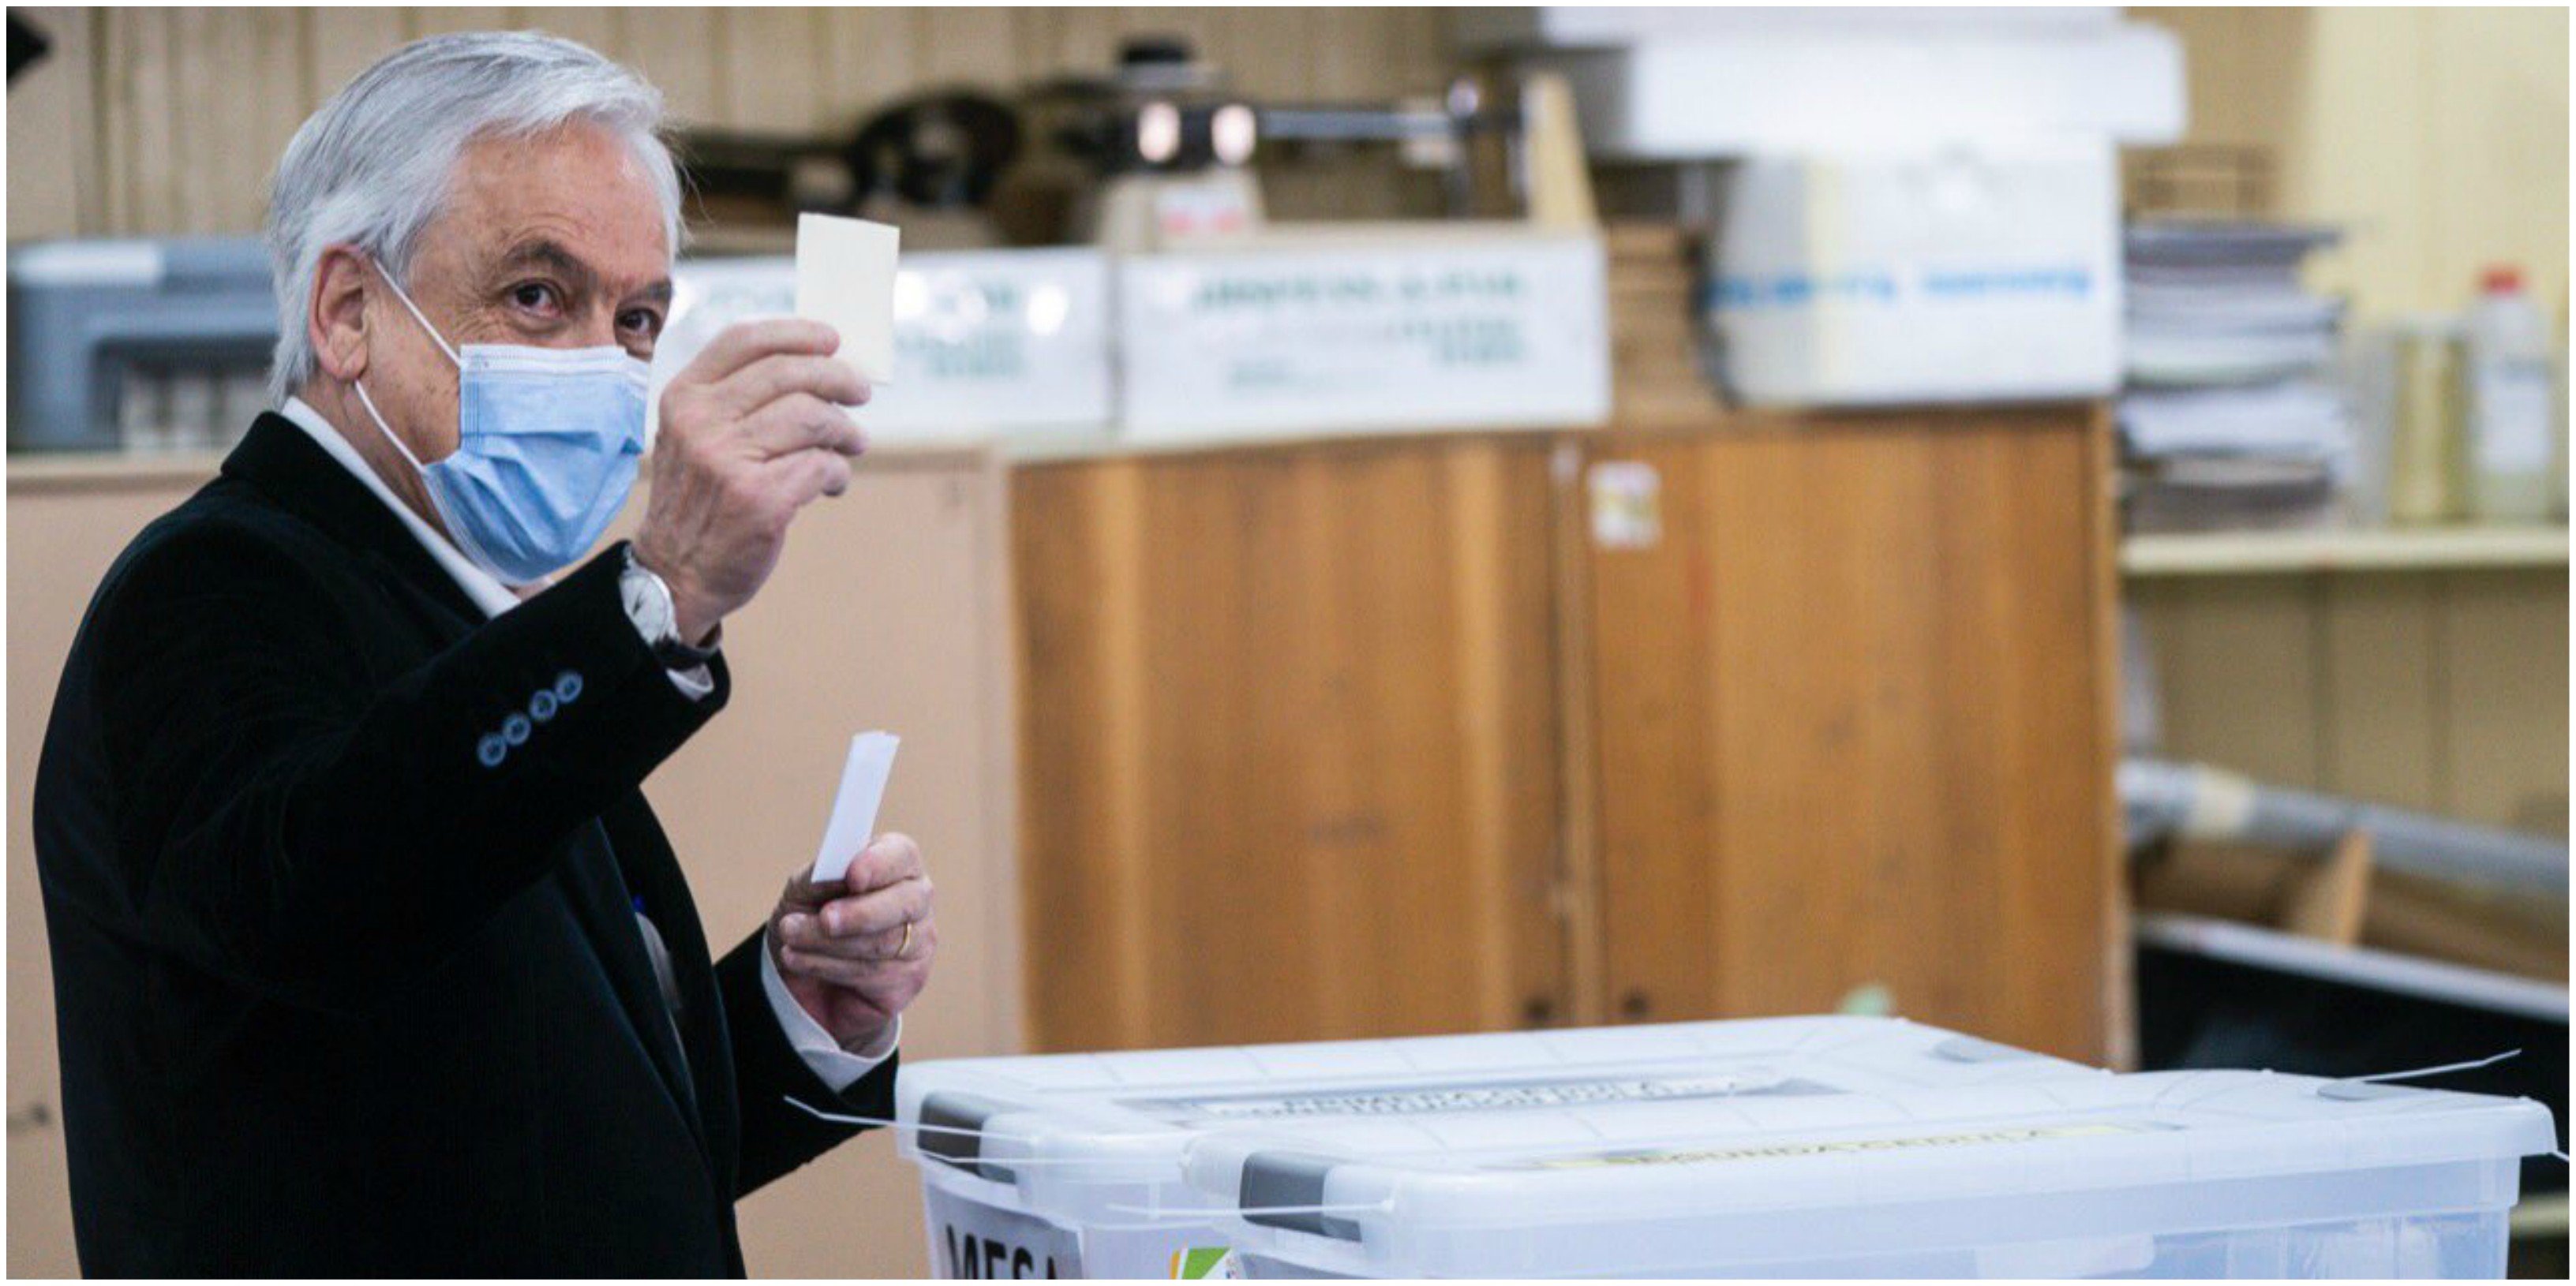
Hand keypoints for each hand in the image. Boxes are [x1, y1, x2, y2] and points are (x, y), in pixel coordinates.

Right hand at [633, 319, 869, 642]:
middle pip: (788, 373)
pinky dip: (839, 471)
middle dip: (837, 377)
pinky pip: (822, 465)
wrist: (674, 574)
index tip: (832, 339)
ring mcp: (727, 461)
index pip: (744, 341)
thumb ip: (736, 402)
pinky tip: (834, 483)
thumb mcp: (694, 438)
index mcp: (684, 398)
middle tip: (860, 391)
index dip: (795, 334)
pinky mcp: (759, 499)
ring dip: (845, 429)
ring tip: (853, 443)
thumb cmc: (699, 501)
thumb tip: (818, 371)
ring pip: (812, 416)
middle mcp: (700, 422)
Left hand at [766, 833, 933, 1052]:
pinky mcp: (909, 979)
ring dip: (827, 943)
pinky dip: (828, 967)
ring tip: (791, 939)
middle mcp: (915, 900)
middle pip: (905, 902)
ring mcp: (918, 941)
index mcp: (894, 865)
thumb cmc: (809, 920)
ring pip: (883, 943)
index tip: (852, 876)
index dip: (879, 864)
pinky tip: (799, 961)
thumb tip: (834, 870)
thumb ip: (820, 877)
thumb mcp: (802, 892)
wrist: (802, 977)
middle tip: (825, 919)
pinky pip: (874, 975)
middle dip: (860, 913)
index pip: (901, 855)